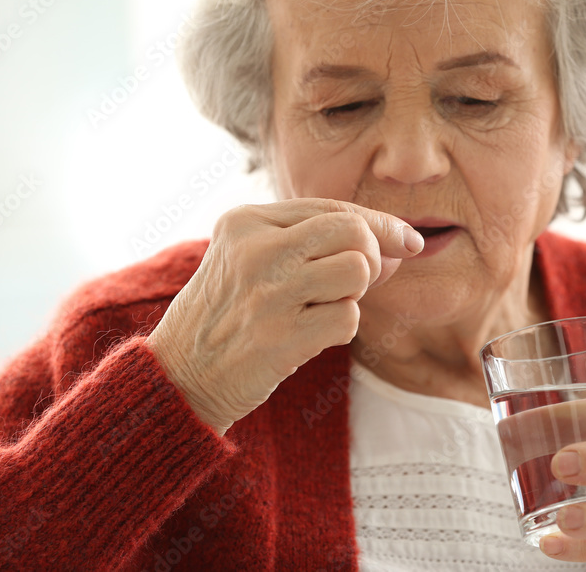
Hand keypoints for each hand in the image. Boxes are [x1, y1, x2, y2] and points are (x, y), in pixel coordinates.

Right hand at [147, 198, 423, 435]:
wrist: (178, 375)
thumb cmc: (227, 313)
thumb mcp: (251, 259)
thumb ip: (317, 244)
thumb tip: (399, 243)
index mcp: (245, 221)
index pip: (332, 208)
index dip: (378, 224)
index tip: (406, 240)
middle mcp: (256, 250)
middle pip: (353, 232)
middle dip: (371, 255)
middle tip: (355, 280)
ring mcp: (268, 294)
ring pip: (358, 271)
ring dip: (354, 295)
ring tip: (321, 307)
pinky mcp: (281, 337)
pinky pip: (349, 319)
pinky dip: (340, 328)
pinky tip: (308, 335)